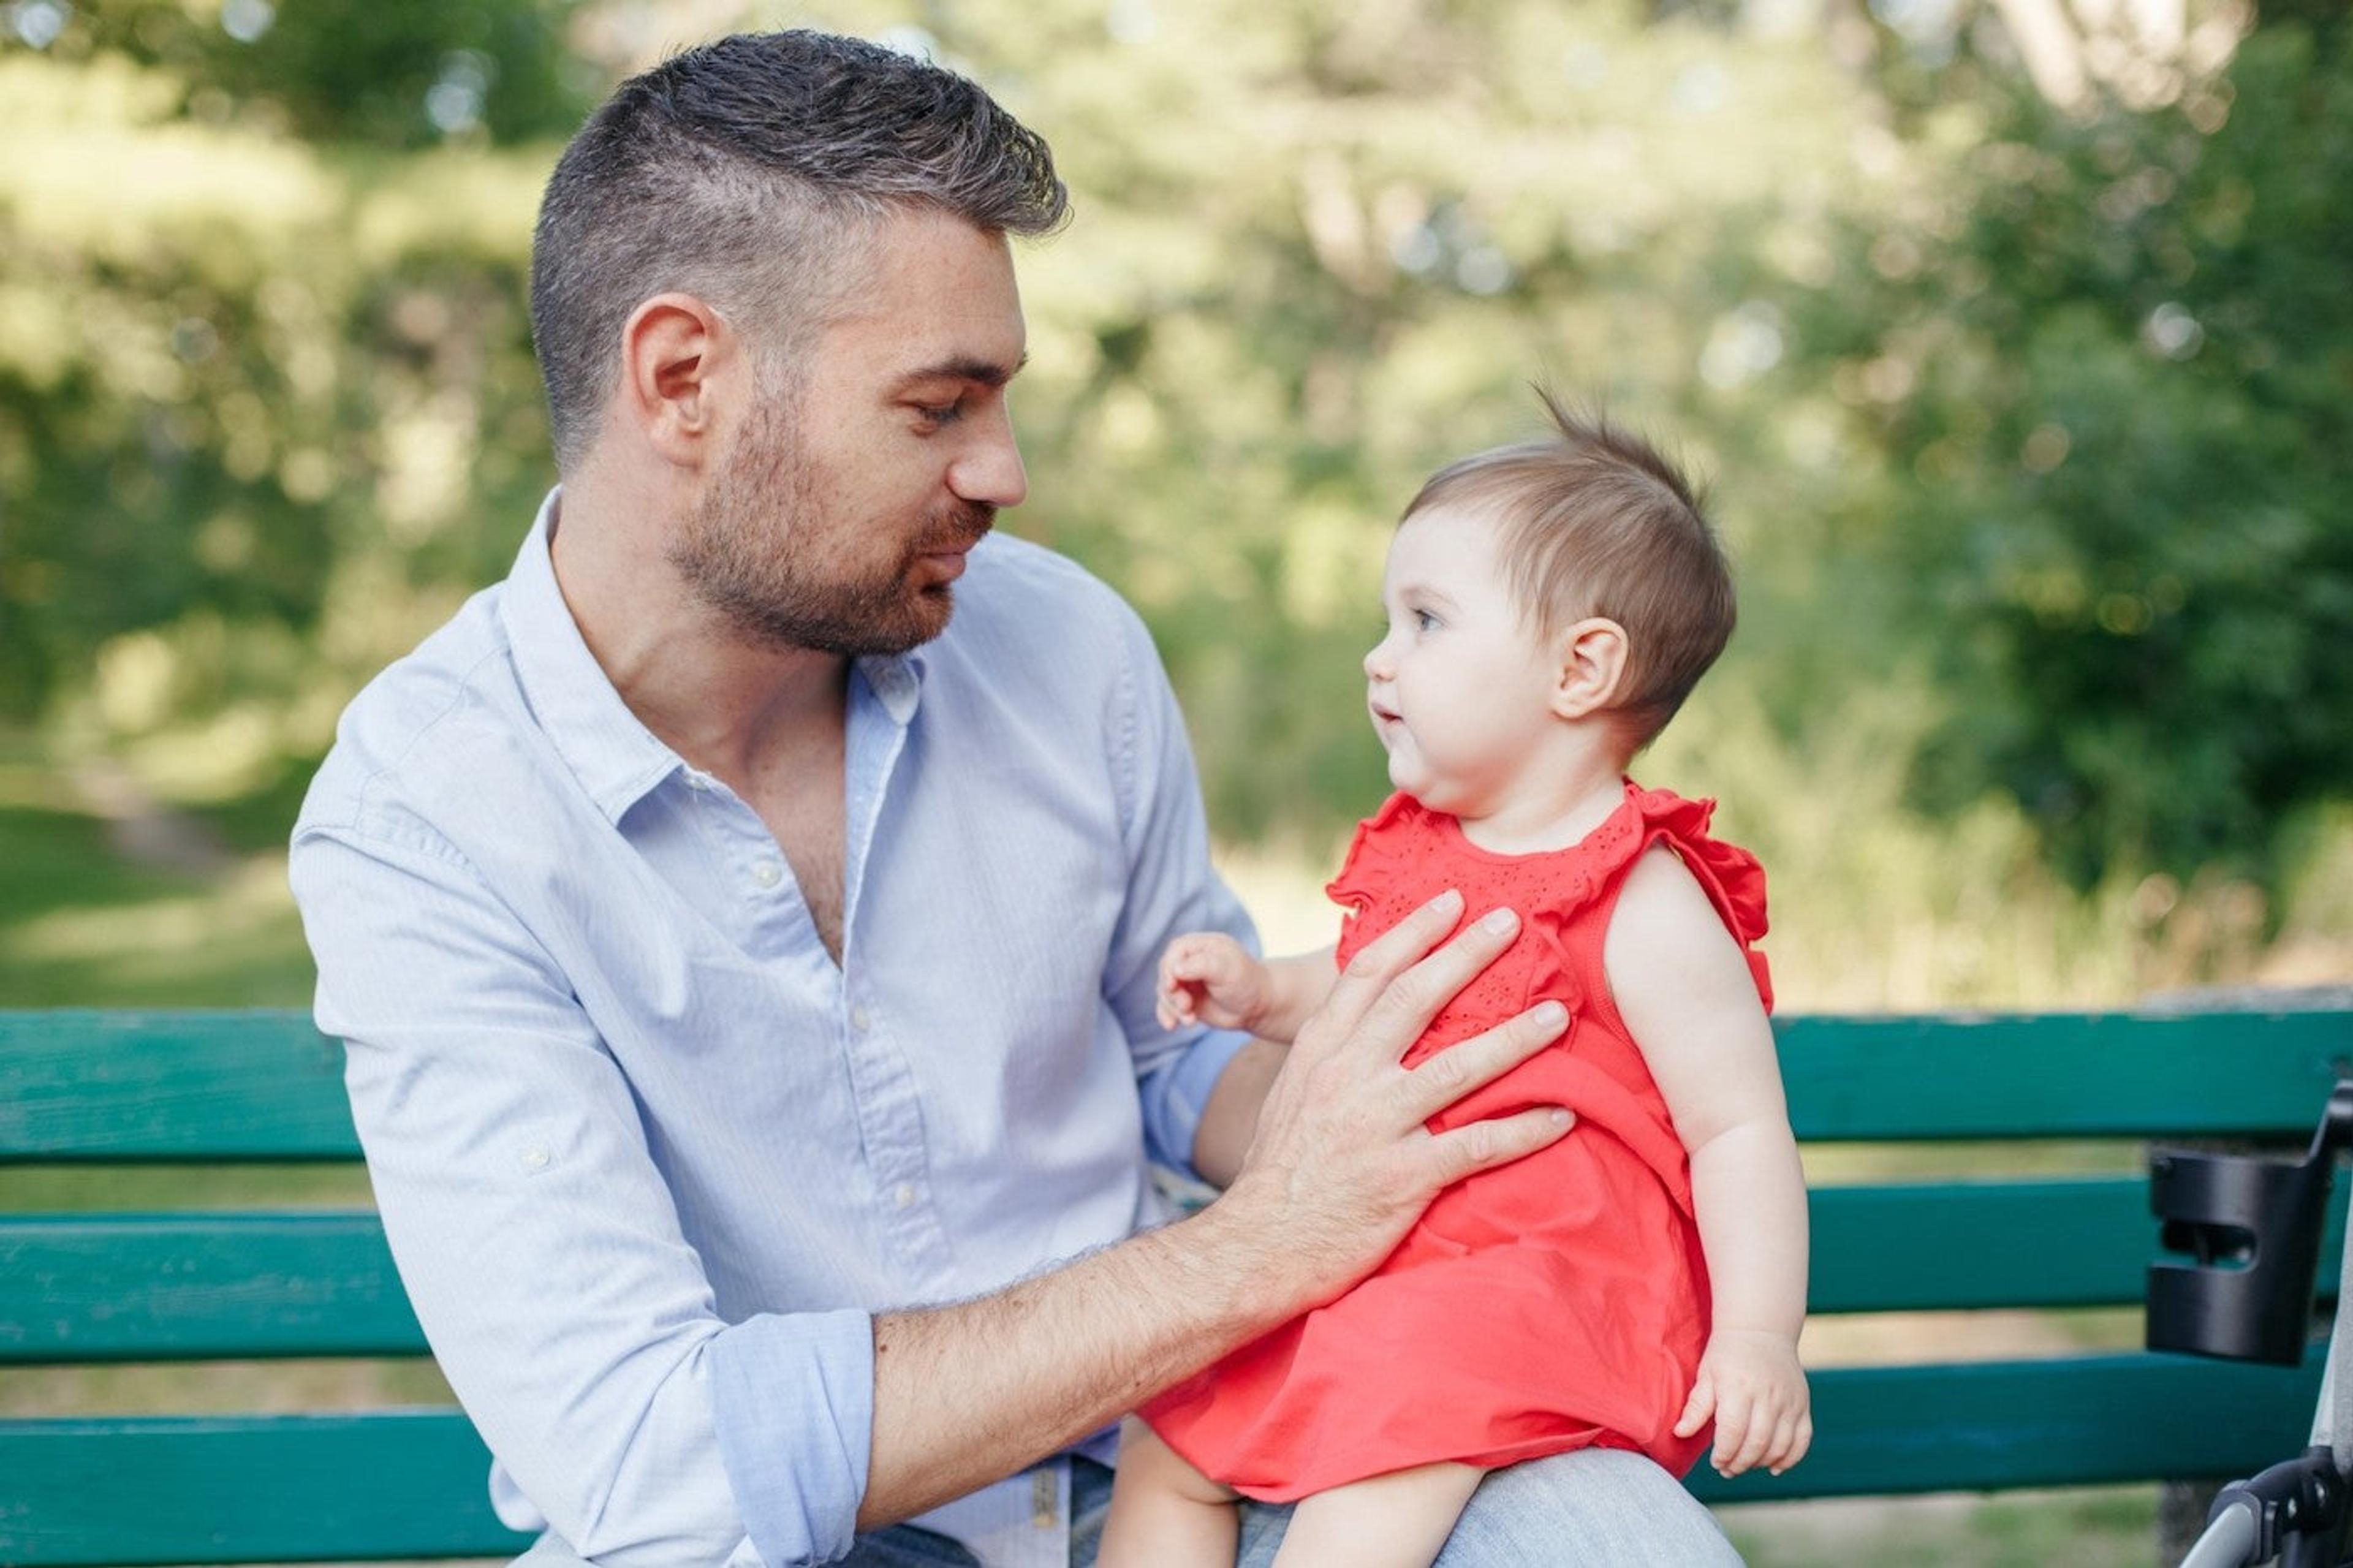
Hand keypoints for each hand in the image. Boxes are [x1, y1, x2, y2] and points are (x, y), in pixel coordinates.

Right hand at [1156, 932, 1267, 1032]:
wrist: (1258, 1007)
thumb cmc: (1247, 982)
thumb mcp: (1227, 969)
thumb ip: (1201, 965)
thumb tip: (1175, 969)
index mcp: (1202, 946)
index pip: (1175, 951)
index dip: (1169, 968)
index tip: (1173, 985)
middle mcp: (1191, 961)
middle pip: (1167, 972)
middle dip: (1172, 992)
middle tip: (1187, 1006)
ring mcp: (1187, 981)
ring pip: (1165, 992)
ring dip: (1172, 1008)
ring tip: (1190, 1020)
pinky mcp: (1186, 999)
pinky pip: (1167, 1006)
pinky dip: (1167, 1015)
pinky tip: (1172, 1025)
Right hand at [1210, 890, 1574, 1308]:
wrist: (1254, 1247)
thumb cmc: (1277, 1174)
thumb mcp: (1290, 1095)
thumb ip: (1328, 1055)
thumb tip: (1362, 1020)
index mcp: (1319, 1050)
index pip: (1369, 973)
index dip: (1413, 932)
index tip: (1451, 901)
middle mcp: (1347, 1075)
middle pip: (1416, 998)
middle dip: (1468, 954)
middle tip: (1512, 921)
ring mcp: (1376, 1124)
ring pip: (1459, 1066)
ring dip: (1515, 1038)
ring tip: (1557, 1016)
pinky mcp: (1403, 1176)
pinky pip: (1478, 1145)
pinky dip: (1524, 1129)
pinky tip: (1562, 1116)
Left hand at [1674, 1327, 1810, 1477]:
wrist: (1760, 1330)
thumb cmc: (1726, 1355)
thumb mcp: (1706, 1375)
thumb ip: (1696, 1407)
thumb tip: (1679, 1433)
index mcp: (1738, 1386)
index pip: (1733, 1432)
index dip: (1724, 1454)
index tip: (1715, 1462)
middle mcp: (1767, 1394)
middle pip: (1757, 1443)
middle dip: (1740, 1463)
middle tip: (1727, 1469)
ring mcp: (1789, 1400)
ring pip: (1780, 1446)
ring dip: (1761, 1463)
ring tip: (1745, 1465)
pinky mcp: (1803, 1404)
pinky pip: (1802, 1440)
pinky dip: (1790, 1459)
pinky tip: (1773, 1466)